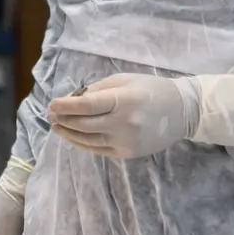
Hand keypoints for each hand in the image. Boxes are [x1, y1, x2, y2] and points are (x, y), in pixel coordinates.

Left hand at [48, 74, 196, 158]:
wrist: (182, 112)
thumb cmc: (150, 89)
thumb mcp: (124, 80)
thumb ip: (96, 90)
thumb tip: (70, 100)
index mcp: (124, 100)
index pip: (87, 105)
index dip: (66, 106)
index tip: (53, 104)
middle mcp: (125, 123)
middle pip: (84, 124)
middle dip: (63, 120)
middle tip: (51, 115)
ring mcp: (126, 141)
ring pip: (88, 140)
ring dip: (68, 133)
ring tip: (57, 126)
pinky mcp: (128, 153)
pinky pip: (98, 149)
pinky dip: (82, 143)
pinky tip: (72, 137)